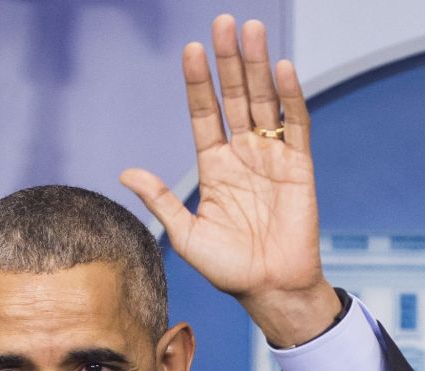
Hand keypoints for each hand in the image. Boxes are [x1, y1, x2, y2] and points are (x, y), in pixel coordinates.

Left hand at [120, 15, 339, 346]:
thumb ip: (161, 201)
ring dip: (258, 66)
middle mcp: (243, 156)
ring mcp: (272, 159)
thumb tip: (125, 172)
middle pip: (234, 97)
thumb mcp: (186, 236)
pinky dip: (290, 98)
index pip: (204, 114)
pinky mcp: (299, 168)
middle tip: (222, 21)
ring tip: (249, 30)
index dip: (198, 83)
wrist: (271, 290)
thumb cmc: (229, 270)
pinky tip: (282, 69)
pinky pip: (295, 126)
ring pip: (263, 102)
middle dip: (228, 61)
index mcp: (214, 167)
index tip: (190, 50)